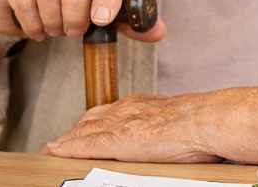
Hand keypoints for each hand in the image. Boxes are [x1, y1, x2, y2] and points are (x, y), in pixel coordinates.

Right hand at [0, 0, 166, 42]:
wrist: (20, 5)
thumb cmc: (68, 6)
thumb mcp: (99, 13)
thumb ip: (127, 22)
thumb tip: (159, 31)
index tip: (101, 21)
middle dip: (77, 14)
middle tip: (74, 31)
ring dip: (54, 20)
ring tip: (56, 29)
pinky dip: (33, 24)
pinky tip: (38, 30)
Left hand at [45, 93, 218, 162]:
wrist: (204, 120)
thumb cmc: (202, 122)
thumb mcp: (180, 118)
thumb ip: (169, 124)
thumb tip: (177, 136)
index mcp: (143, 106)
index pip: (110, 113)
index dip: (93, 123)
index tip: (84, 130)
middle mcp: (126, 110)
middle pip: (91, 119)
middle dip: (76, 131)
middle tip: (62, 142)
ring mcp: (119, 124)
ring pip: (83, 131)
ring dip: (67, 140)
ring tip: (53, 149)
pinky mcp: (116, 141)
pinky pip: (84, 144)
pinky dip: (67, 148)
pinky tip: (54, 151)